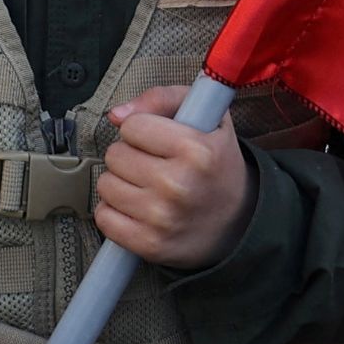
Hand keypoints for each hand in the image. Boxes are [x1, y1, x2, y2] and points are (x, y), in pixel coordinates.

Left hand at [94, 83, 252, 269]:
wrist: (238, 220)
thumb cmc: (216, 163)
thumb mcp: (206, 117)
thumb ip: (162, 99)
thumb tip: (116, 115)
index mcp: (196, 150)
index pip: (132, 126)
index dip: (141, 130)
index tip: (157, 141)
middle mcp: (178, 185)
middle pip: (115, 155)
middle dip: (129, 156)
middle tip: (153, 165)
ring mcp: (162, 218)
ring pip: (106, 185)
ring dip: (121, 183)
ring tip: (146, 186)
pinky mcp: (149, 244)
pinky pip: (104, 218)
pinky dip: (115, 212)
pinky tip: (137, 208)